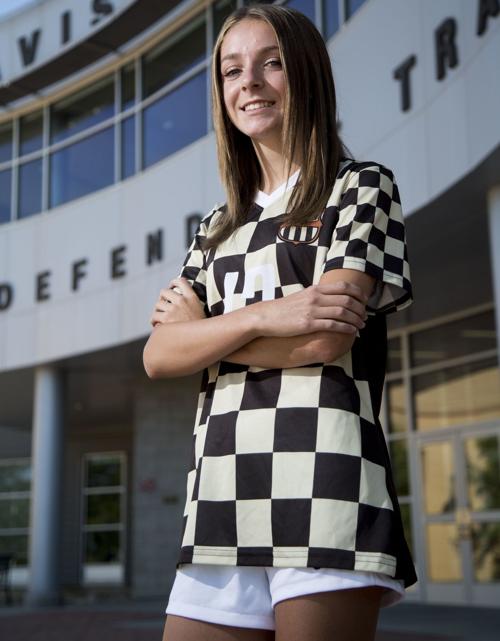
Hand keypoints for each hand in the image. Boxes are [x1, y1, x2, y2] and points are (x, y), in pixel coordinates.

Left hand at [150, 277, 205, 327]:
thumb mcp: (200, 312)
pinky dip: (154, 321)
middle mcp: (183, 300)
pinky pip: (154, 316)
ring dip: (157, 311)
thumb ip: (190, 304)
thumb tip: (177, 301)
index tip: (171, 288)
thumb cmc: (201, 330)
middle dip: (161, 298)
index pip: (180, 280)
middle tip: (162, 307)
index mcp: (192, 297)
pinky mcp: (167, 319)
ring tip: (159, 319)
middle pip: (164, 291)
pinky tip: (157, 325)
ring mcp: (174, 309)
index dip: (173, 282)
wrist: (203, 340)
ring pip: (157, 304)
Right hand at [253, 280, 367, 337]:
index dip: (358, 293)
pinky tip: (352, 331)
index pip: (344, 287)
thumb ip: (318, 296)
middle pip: (347, 300)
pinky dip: (346, 328)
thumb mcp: (303, 296)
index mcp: (316, 289)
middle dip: (360, 309)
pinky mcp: (308, 324)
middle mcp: (316, 297)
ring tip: (361, 325)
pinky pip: (333, 325)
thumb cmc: (285, 309)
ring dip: (356, 320)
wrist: (267, 317)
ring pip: (343, 312)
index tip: (364, 301)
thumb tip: (333, 298)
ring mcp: (312, 310)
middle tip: (365, 316)